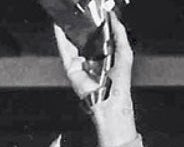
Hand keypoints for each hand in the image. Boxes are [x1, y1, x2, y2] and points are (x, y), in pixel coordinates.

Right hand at [53, 9, 135, 144]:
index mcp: (106, 54)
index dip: (95, 22)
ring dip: (67, 28)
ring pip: (71, 42)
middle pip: (83, 37)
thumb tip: (113, 15)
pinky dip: (59, 37)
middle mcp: (92, 58)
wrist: (109, 99)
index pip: (98, 35)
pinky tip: (58, 26)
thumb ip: (119, 32)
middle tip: (78, 11)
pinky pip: (64, 50)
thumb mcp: (125, 51)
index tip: (93, 11)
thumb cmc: (120, 81)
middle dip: (80, 24)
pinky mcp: (71, 68)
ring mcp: (80, 63)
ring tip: (66, 14)